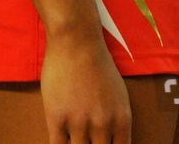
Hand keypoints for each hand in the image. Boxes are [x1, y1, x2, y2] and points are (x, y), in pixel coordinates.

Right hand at [40, 29, 131, 143]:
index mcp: (122, 118)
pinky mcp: (56, 119)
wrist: (78, 45)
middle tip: (88, 143)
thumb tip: (110, 140)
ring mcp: (79, 123)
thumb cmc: (100, 67)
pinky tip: (60, 143)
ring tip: (74, 141)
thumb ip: (115, 120)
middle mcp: (103, 124)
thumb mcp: (118, 95)